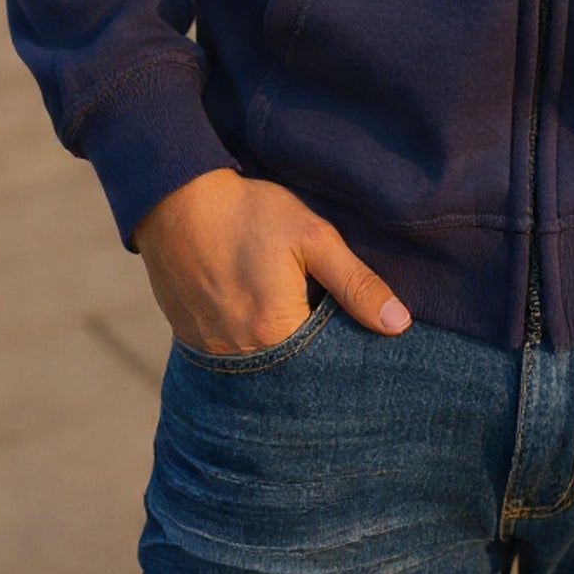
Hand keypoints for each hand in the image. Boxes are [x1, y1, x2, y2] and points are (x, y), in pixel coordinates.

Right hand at [131, 167, 411, 352]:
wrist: (174, 198)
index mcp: (275, 335)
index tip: (361, 341)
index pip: (327, 369)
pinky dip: (252, 346)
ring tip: (296, 325)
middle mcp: (240, 358)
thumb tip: (399, 324)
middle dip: (314, 360)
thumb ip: (355, 282)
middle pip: (293, 376)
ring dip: (282, 355)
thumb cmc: (248, 213)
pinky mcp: (191, 341)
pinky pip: (232, 360)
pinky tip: (260, 318)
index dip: (347, 354)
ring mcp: (210, 353)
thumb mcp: (312, 237)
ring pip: (262, 370)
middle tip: (326, 329)